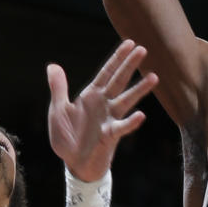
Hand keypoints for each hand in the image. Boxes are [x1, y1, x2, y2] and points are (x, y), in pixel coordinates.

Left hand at [47, 39, 156, 182]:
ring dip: (139, 89)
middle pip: (119, 81)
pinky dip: (131, 122)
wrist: (73, 164)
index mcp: (91, 96)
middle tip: (144, 49)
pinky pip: (122, 128)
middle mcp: (103, 104)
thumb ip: (58, 88)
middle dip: (129, 65)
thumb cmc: (67, 137)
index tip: (130, 42)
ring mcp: (109, 119)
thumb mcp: (58, 110)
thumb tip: (53, 65)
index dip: (117, 58)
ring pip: (126, 101)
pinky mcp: (110, 137)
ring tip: (154, 77)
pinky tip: (141, 115)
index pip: (106, 72)